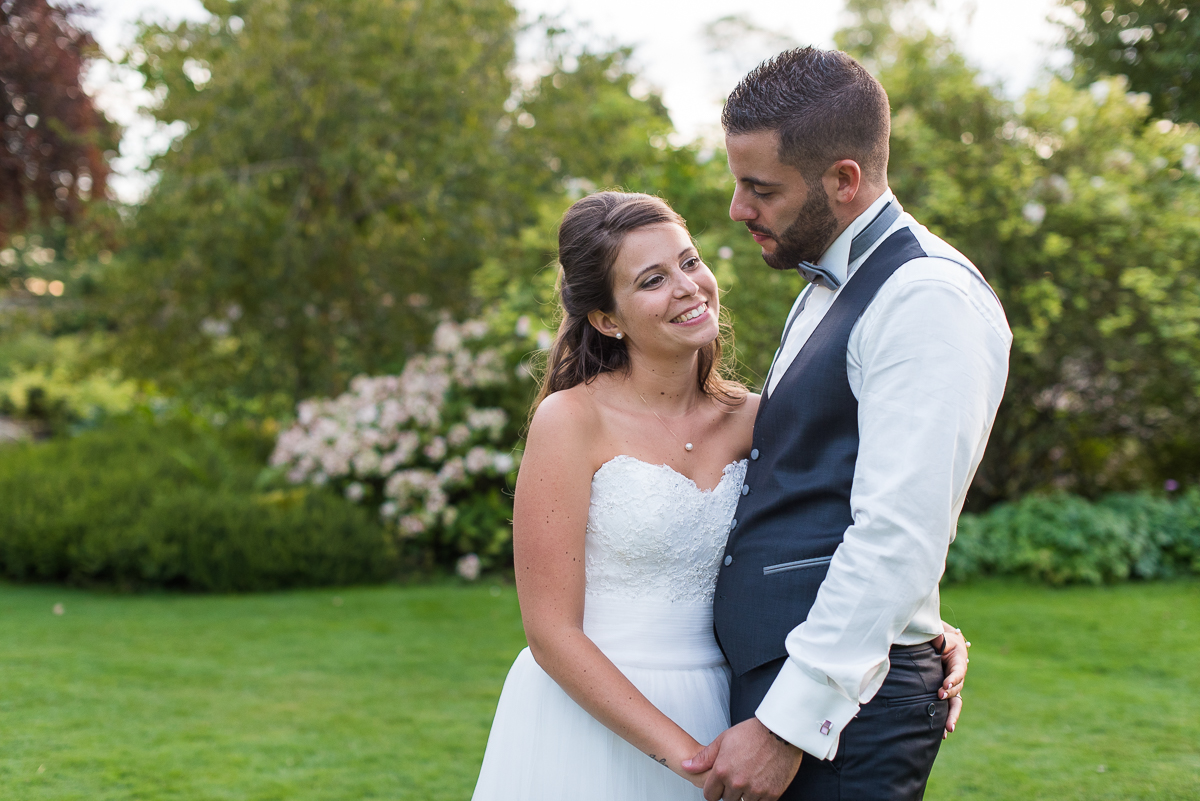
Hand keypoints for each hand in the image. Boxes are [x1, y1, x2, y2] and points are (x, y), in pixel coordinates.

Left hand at [681, 717, 802, 800]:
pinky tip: (760, 782)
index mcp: (722, 771)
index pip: (709, 795)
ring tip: (750, 777)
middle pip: (726, 800)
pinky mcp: (771, 794)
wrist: (780, 732)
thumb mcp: (723, 740)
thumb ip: (704, 758)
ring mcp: (755, 790)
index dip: (713, 789)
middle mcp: (737, 783)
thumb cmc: (753, 733)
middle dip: (729, 791)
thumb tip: (687, 766)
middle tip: (738, 776)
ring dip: (744, 794)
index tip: (719, 785)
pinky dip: (759, 797)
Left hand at [935, 622, 970, 737]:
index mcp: (958, 660)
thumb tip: (930, 634)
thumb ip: (936, 636)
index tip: (944, 686)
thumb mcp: (938, 635)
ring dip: (951, 715)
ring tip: (948, 729)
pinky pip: (948, 709)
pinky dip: (946, 720)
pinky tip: (942, 735)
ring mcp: (953, 687)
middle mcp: (958, 676)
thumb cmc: (938, 638)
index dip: (952, 679)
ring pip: (955, 703)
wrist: (941, 644)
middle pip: (958, 689)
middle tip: (940, 697)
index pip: (958, 671)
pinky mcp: (945, 695)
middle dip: (950, 696)